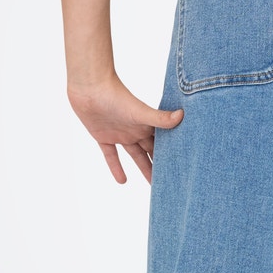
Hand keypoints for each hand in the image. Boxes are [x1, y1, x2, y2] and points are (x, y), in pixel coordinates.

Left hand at [67, 74, 183, 183]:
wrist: (89, 87)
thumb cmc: (115, 94)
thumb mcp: (139, 111)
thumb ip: (159, 117)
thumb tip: (182, 116)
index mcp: (147, 124)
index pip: (163, 142)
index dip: (172, 154)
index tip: (183, 168)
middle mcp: (136, 130)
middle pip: (151, 151)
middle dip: (160, 164)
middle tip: (171, 181)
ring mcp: (120, 134)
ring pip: (135, 155)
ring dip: (143, 168)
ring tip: (153, 185)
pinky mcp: (103, 137)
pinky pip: (111, 156)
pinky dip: (116, 167)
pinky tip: (122, 181)